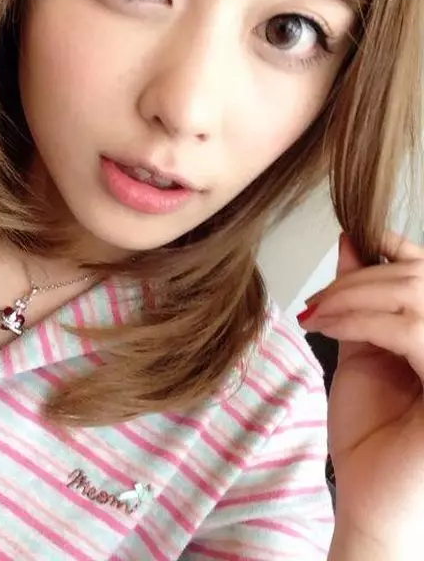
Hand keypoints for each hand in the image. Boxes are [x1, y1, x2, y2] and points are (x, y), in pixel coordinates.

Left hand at [301, 232, 423, 546]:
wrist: (372, 496)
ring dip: (354, 297)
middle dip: (359, 279)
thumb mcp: (363, 349)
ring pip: (414, 299)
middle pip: (418, 280)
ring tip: (320, 314)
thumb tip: (351, 244)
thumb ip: (362, 300)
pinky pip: (409, 331)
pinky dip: (361, 320)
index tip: (358, 237)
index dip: (398, 246)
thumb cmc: (372, 431)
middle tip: (320, 299)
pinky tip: (330, 328)